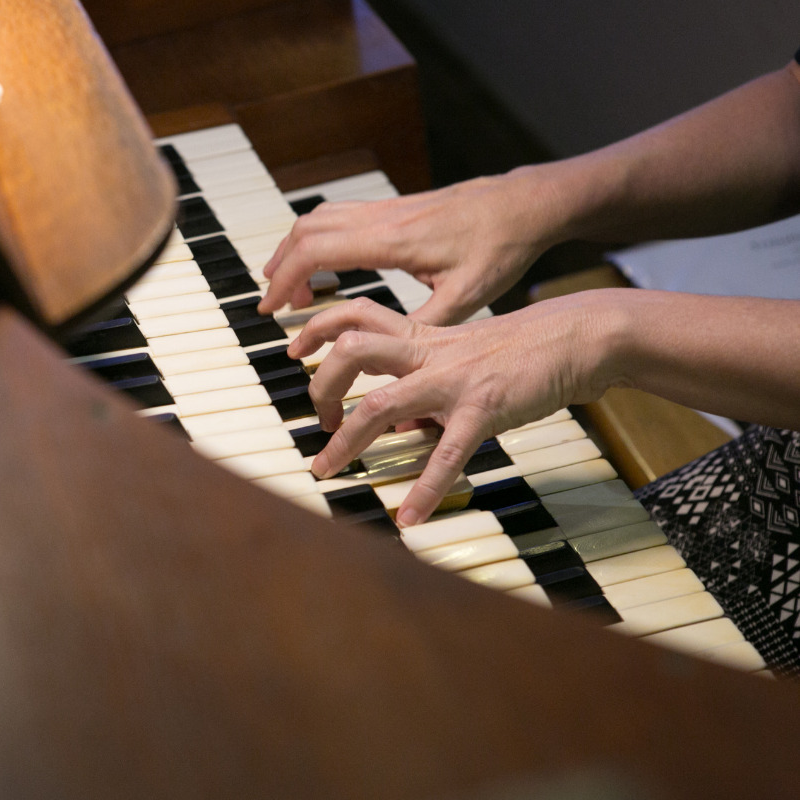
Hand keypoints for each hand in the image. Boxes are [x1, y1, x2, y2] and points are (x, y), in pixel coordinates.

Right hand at [257, 175, 556, 325]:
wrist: (523, 205)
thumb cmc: (500, 248)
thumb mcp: (466, 297)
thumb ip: (423, 327)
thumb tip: (387, 358)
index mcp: (392, 241)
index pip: (315, 251)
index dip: (284, 280)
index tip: (271, 309)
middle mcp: (382, 218)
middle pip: (305, 232)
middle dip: (281, 268)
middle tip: (275, 305)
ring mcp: (386, 208)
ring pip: (318, 218)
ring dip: (295, 250)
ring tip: (292, 287)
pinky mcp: (395, 207)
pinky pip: (339, 216)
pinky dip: (317, 238)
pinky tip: (327, 263)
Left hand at [288, 293, 617, 525]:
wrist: (578, 336)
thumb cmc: (523, 348)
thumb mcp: (462, 357)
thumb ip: (423, 383)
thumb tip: (394, 424)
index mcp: (422, 336)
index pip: (356, 317)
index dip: (318, 329)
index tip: (294, 351)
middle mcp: (429, 353)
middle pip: (352, 351)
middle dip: (320, 386)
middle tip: (316, 420)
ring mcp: (453, 380)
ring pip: (381, 403)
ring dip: (346, 441)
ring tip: (326, 471)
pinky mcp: (484, 409)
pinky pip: (447, 454)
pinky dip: (425, 488)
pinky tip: (410, 517)